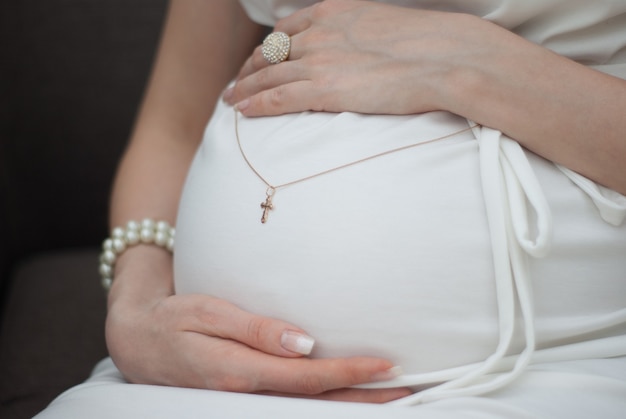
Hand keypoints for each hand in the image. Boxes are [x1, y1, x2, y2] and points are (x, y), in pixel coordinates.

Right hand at [105, 248, 409, 402]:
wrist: (137, 340)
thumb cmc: (173, 319)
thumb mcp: (208, 312)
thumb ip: (256, 329)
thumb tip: (305, 342)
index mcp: (240, 371)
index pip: (307, 378)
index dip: (349, 374)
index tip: (386, 366)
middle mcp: (246, 394)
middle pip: (316, 403)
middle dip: (363, 400)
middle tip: (409, 392)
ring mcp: (245, 401)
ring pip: (307, 409)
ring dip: (349, 405)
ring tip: (390, 398)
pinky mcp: (243, 397)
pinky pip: (291, 404)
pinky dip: (324, 402)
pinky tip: (344, 397)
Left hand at [223, 0, 504, 116]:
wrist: (445, 57)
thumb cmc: (428, 44)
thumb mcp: (385, 25)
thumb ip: (360, 34)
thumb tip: (360, 52)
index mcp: (334, 12)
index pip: (287, 30)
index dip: (268, 48)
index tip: (259, 60)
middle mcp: (320, 32)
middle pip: (271, 53)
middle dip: (249, 68)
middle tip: (237, 83)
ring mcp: (319, 60)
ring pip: (267, 75)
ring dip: (244, 88)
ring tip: (231, 99)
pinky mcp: (324, 88)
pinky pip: (277, 97)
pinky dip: (255, 103)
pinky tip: (241, 111)